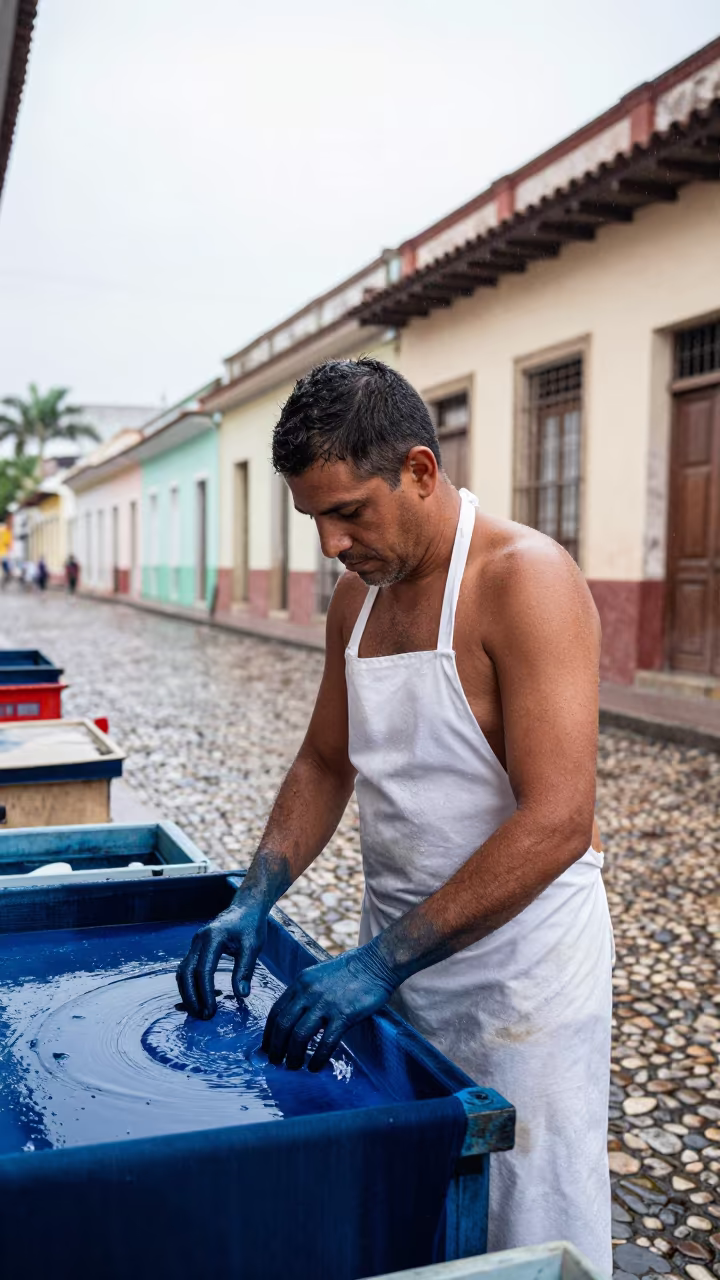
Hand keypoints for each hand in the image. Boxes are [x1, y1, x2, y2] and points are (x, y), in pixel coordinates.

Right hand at [176, 899, 266, 1019]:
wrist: (245, 908)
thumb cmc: (251, 926)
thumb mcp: (253, 946)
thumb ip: (245, 969)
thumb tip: (241, 994)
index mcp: (212, 938)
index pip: (203, 971)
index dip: (205, 993)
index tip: (211, 1011)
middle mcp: (199, 940)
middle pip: (186, 973)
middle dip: (191, 997)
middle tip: (202, 1016)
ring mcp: (195, 943)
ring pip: (183, 971)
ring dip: (187, 993)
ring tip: (198, 1011)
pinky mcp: (196, 948)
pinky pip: (187, 968)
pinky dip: (189, 984)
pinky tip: (198, 997)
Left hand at [262, 939, 398, 1071]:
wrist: (376, 963)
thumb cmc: (350, 970)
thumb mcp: (319, 975)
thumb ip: (305, 993)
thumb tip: (295, 1017)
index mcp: (301, 982)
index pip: (276, 1011)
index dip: (269, 1033)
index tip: (267, 1047)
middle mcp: (308, 992)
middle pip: (283, 1025)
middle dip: (276, 1048)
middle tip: (276, 1061)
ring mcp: (326, 1003)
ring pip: (299, 1036)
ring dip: (293, 1055)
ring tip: (294, 1066)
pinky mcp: (344, 1014)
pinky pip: (326, 1043)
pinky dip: (317, 1058)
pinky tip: (315, 1067)